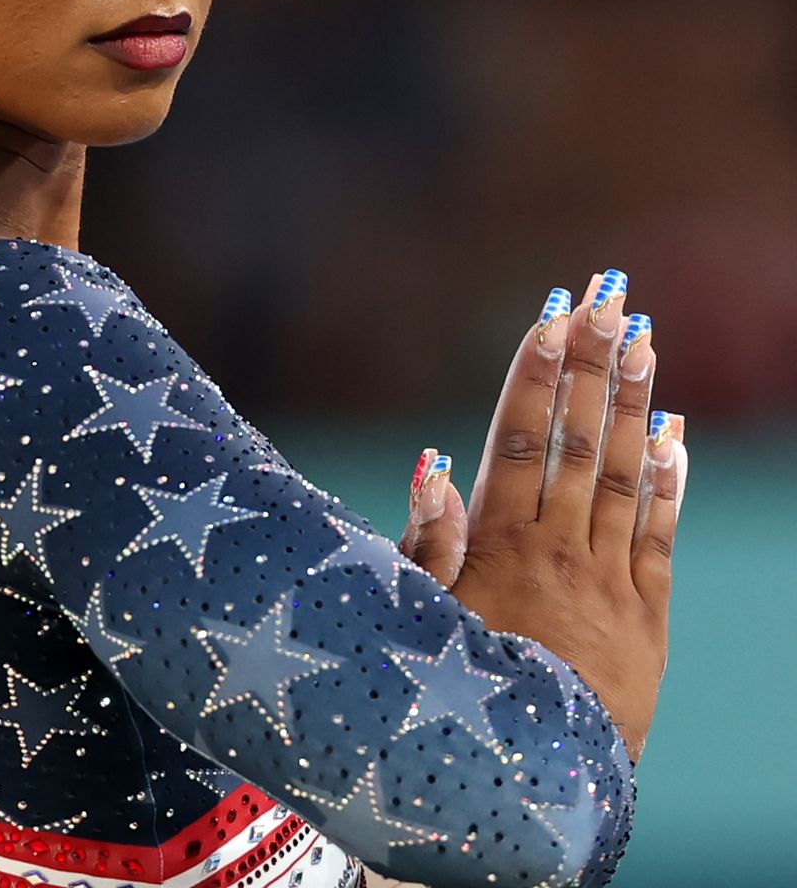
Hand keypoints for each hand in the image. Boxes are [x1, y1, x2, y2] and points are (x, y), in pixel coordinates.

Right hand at [399, 270, 687, 763]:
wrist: (527, 797)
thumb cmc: (453, 702)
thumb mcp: (418, 624)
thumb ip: (426, 542)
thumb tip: (434, 461)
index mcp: (499, 550)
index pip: (522, 440)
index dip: (538, 374)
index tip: (553, 315)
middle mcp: (560, 554)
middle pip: (581, 442)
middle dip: (593, 365)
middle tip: (610, 297)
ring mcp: (609, 584)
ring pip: (625, 476)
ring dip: (635, 404)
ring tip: (645, 339)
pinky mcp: (647, 621)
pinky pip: (660, 539)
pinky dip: (670, 483)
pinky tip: (676, 434)